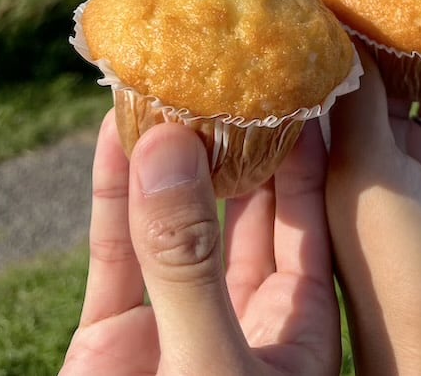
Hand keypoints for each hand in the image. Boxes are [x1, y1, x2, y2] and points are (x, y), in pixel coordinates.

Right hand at [61, 110, 340, 375]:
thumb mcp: (213, 363)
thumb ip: (189, 262)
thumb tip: (170, 147)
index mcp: (299, 326)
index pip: (307, 215)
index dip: (301, 148)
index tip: (292, 82)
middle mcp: (244, 316)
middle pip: (242, 208)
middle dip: (233, 141)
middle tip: (228, 73)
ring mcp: (178, 322)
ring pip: (175, 221)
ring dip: (166, 158)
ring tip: (168, 88)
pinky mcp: (113, 336)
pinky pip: (115, 251)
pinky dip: (113, 194)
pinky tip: (115, 134)